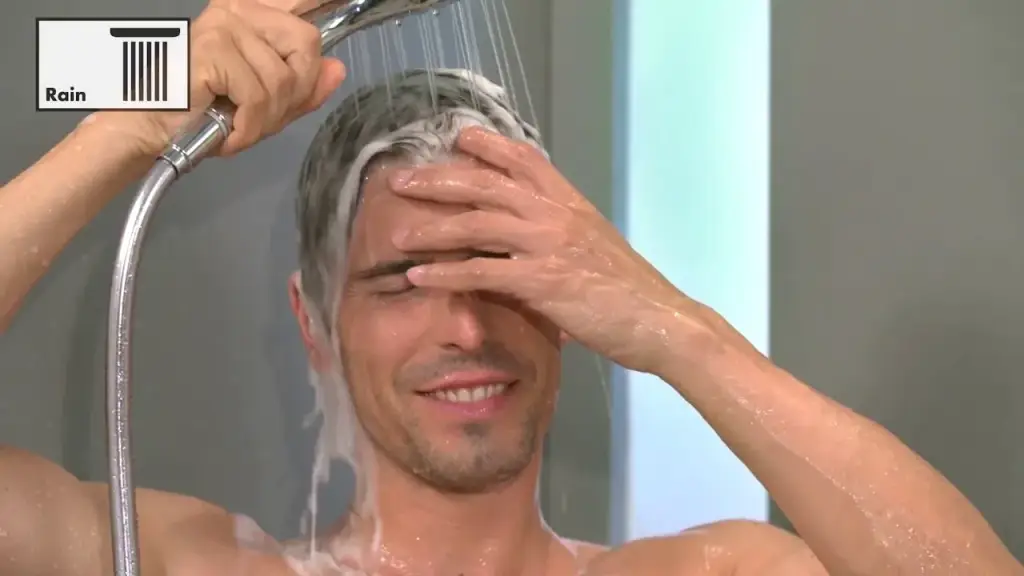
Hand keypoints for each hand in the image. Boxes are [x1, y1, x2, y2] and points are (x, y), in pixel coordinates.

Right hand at [92, 0, 344, 157]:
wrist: (151, 131)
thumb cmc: (199, 115)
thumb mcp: (263, 105)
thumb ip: (301, 87)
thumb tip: (337, 68)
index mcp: (250, 15)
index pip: (297, 1)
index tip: (341, 1)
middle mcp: (238, 11)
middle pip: (306, 44)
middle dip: (294, 92)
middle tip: (263, 116)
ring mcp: (225, 26)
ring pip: (283, 78)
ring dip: (265, 118)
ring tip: (237, 126)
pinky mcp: (215, 48)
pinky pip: (259, 95)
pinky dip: (248, 127)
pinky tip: (228, 132)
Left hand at [387, 127, 730, 375]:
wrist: (660, 321)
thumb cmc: (629, 291)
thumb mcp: (593, 247)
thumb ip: (558, 235)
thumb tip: (523, 241)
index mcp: (570, 202)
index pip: (525, 159)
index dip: (488, 145)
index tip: (457, 137)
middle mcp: (556, 214)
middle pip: (487, 183)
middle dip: (439, 179)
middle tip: (401, 181)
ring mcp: (548, 243)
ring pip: (477, 223)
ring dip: (432, 227)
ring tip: (397, 235)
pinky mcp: (542, 279)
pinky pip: (481, 270)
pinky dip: (445, 272)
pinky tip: (418, 277)